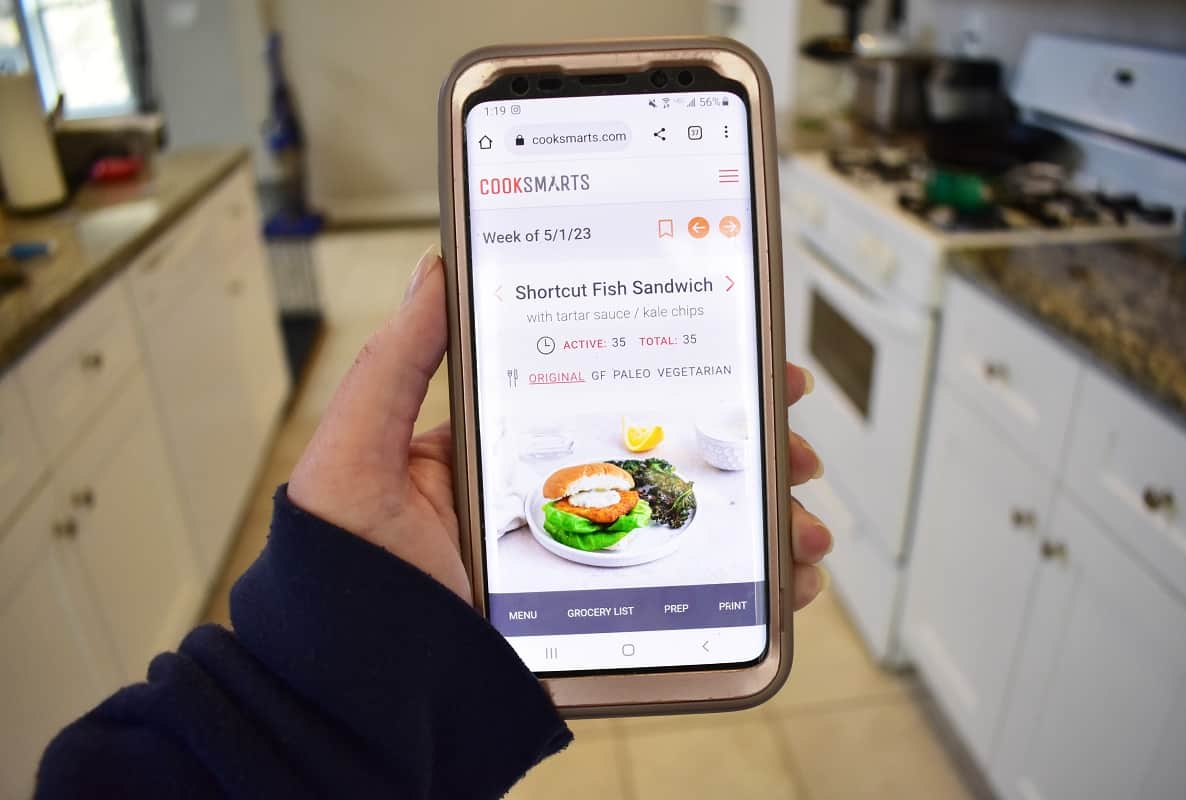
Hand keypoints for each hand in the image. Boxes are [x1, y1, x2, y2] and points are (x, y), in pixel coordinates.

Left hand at [287, 249, 831, 609]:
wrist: (352, 701)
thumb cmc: (339, 580)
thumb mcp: (357, 455)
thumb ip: (397, 364)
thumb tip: (436, 269)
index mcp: (510, 451)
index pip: (612, 395)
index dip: (685, 373)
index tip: (742, 356)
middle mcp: (554, 502)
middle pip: (669, 460)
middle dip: (744, 448)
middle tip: (793, 442)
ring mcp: (581, 565)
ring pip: (691, 529)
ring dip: (762, 517)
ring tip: (802, 518)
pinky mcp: (598, 620)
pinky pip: (686, 599)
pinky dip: (748, 590)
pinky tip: (785, 579)